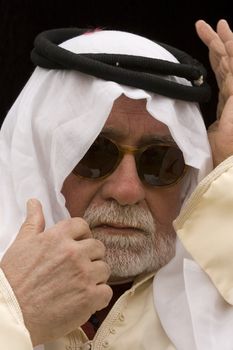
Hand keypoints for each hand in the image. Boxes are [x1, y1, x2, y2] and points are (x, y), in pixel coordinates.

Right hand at [0, 199, 111, 345]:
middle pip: (98, 247)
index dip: (81, 235)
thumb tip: (34, 202)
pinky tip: (85, 299)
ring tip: (80, 285)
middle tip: (78, 268)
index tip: (78, 245)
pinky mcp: (89, 297)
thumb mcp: (21, 244)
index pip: (82, 225)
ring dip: (95, 277)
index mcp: (58, 237)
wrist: (11, 314)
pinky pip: (107, 291)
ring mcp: (83, 275)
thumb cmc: (13, 280)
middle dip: (90, 256)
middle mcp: (74, 253)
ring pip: (104, 268)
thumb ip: (34, 222)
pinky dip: (99, 297)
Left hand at [195, 19, 232, 165]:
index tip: (206, 39)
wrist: (230, 164)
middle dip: (217, 42)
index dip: (214, 55)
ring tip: (216, 24)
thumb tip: (196, 114)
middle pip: (225, 63)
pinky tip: (226, 40)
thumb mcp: (210, 133)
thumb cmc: (222, 154)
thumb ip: (207, 120)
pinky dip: (231, 55)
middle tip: (206, 25)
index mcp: (227, 101)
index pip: (220, 73)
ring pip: (231, 62)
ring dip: (224, 42)